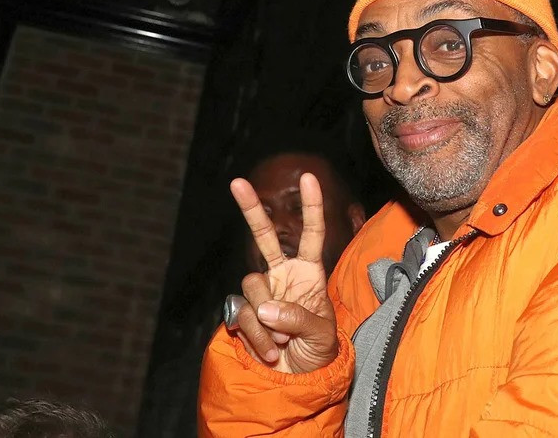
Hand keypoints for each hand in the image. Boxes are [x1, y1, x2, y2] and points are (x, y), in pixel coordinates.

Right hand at [229, 173, 337, 373]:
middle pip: (264, 237)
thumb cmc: (318, 353)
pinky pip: (242, 315)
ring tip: (283, 343)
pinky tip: (269, 349)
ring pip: (252, 288)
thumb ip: (297, 318)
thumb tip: (266, 308)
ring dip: (267, 321)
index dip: (311, 206)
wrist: (296, 380)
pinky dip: (256, 336)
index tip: (309, 177)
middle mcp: (282, 277)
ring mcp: (261, 294)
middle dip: (250, 210)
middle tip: (237, 182)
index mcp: (309, 274)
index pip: (311, 234)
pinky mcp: (244, 313)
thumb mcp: (320, 335)